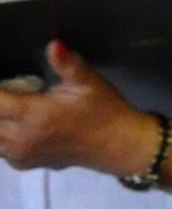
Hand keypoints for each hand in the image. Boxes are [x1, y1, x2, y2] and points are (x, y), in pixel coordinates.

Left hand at [0, 42, 145, 175]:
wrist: (122, 146)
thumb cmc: (106, 112)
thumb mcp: (89, 83)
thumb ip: (67, 63)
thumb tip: (54, 45)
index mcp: (33, 115)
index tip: (4, 83)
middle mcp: (21, 137)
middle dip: (0, 104)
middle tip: (12, 94)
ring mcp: (22, 154)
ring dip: (0, 121)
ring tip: (14, 110)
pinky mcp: (27, 163)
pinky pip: (2, 151)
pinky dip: (3, 138)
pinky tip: (15, 128)